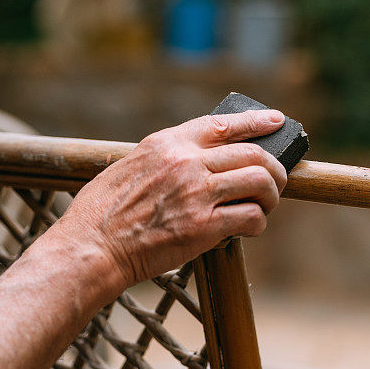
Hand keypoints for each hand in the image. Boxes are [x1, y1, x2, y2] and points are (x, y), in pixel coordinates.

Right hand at [54, 110, 286, 291]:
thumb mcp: (131, 165)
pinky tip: (250, 228)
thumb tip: (199, 160)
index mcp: (167, 143)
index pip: (223, 124)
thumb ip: (167, 158)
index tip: (277, 121)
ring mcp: (197, 193)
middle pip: (252, 154)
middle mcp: (186, 162)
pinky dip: (258, 223)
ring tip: (265, 205)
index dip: (256, 122)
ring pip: (259, 181)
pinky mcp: (203, 226)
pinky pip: (251, 217)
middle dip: (274, 168)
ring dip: (271, 196)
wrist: (92, 247)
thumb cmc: (103, 212)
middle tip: (277, 181)